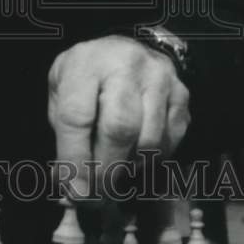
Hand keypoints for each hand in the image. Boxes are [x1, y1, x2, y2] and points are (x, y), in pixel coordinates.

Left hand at [48, 35, 189, 199]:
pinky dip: (152, 158)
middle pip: (119, 129)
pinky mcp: (181, 93)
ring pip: (149, 140)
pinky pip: (170, 140)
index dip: (75, 158)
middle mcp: (125, 64)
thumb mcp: (62, 91)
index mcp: (85, 63)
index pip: (77, 116)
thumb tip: (73, 186)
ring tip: (115, 172)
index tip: (76, 190)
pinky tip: (136, 154)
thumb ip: (64, 134)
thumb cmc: (87, 77)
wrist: (124, 51)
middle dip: (106, 170)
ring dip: (130, 168)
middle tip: (97, 193)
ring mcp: (158, 77)